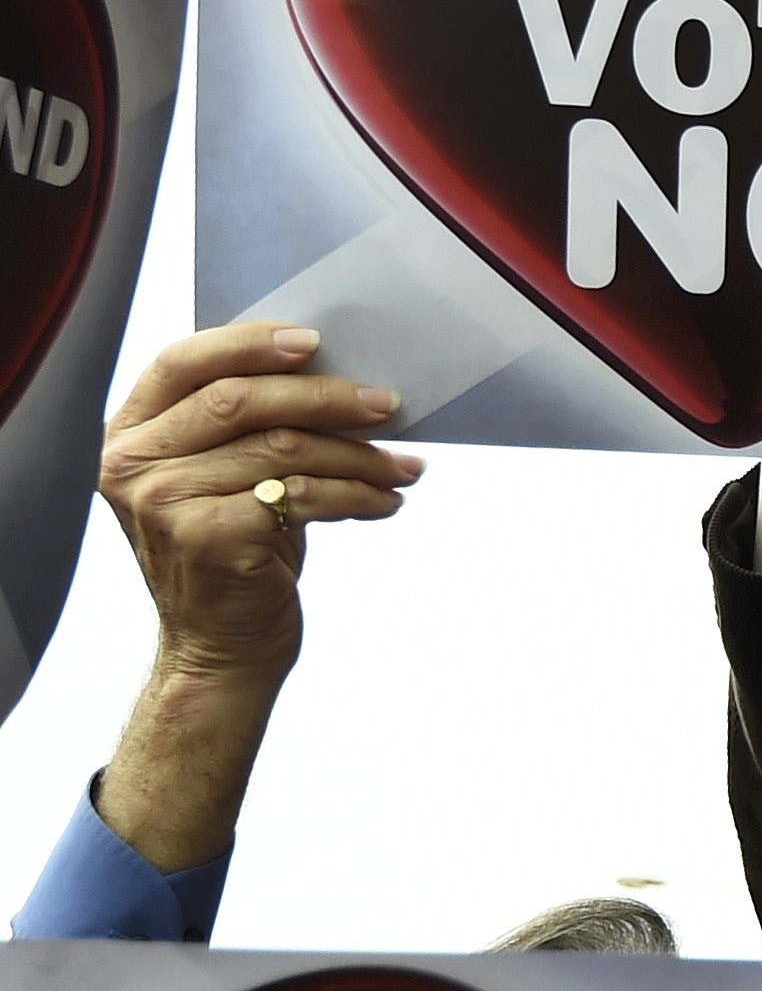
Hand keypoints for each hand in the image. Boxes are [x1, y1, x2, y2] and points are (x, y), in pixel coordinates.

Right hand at [98, 325, 421, 679]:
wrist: (221, 649)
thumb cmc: (235, 550)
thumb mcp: (223, 479)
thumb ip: (246, 425)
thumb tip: (339, 371)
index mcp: (129, 437)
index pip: (180, 363)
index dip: (248, 343)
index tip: (314, 340)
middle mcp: (131, 466)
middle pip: (239, 400)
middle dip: (327, 397)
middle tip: (388, 404)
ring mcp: (163, 503)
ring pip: (282, 448)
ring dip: (359, 455)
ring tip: (402, 467)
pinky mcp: (207, 538)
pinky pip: (303, 495)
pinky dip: (358, 495)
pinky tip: (387, 502)